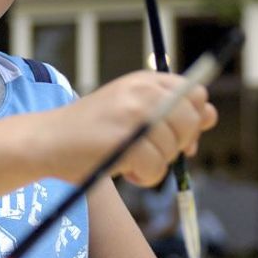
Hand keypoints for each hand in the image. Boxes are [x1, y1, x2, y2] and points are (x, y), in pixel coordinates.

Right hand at [46, 71, 216, 186]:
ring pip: (173, 150)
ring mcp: (133, 115)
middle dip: (176, 144)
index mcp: (144, 80)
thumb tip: (211, 115)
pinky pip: (157, 170)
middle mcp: (141, 91)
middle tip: (147, 150)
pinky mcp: (125, 142)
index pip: (195, 94)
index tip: (173, 134)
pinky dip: (143, 177)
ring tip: (126, 158)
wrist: (46, 141)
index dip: (191, 118)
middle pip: (190, 122)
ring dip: (154, 164)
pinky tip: (123, 169)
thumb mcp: (132, 111)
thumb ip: (171, 112)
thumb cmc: (91, 130)